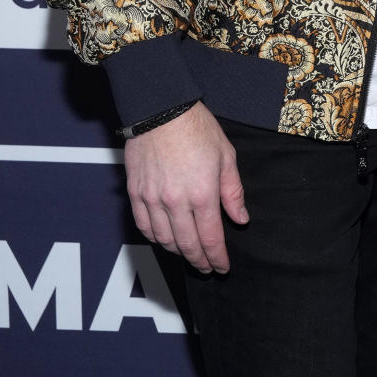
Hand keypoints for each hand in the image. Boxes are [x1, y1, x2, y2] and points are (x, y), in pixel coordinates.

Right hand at [124, 102, 247, 272]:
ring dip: (178, 252)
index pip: (211, 239)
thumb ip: (233, 192)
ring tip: (189, 254)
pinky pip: (144, 227)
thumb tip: (240, 219)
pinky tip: (165, 239)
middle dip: (200, 261)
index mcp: (202, 193)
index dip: (217, 258)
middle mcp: (175, 202)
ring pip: (164, 240)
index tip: (222, 267)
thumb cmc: (196, 128)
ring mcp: (152, 199)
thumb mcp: (226, 155)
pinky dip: (156, 239)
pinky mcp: (136, 193)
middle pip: (188, 245)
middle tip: (208, 268)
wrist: (160, 108)